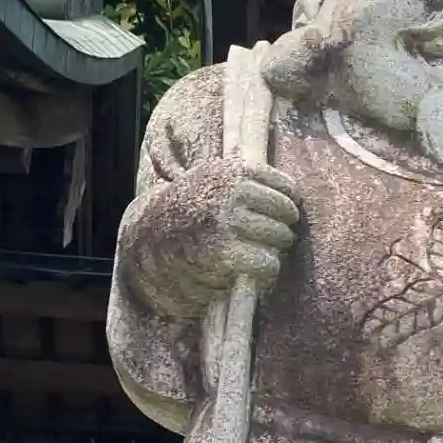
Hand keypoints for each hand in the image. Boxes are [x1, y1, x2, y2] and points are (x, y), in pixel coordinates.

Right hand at [123, 157, 300, 319]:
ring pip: (280, 239)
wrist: (146, 242)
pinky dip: (263, 270)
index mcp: (232, 172)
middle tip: (264, 238)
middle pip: (287, 214)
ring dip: (272, 251)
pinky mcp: (224, 254)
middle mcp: (230, 193)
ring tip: (253, 252)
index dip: (287, 206)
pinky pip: (267, 263)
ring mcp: (227, 223)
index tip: (277, 215)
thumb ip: (247, 181)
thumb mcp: (211, 182)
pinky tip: (247, 268)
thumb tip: (295, 193)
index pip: (286, 188)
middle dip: (281, 230)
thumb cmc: (187, 213)